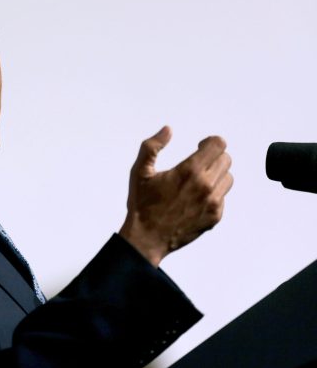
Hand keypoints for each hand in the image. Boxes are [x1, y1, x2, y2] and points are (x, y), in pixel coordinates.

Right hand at [118, 126, 233, 266]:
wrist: (147, 237)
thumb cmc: (142, 204)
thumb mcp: (139, 172)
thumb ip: (152, 146)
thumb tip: (168, 130)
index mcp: (189, 171)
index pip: (218, 145)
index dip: (210, 141)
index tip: (200, 145)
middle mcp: (205, 186)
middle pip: (226, 159)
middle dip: (213, 156)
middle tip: (198, 162)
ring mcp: (213, 203)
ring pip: (228, 178)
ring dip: (216, 174)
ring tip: (198, 180)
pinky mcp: (215, 216)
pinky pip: (223, 197)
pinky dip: (214, 193)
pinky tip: (196, 197)